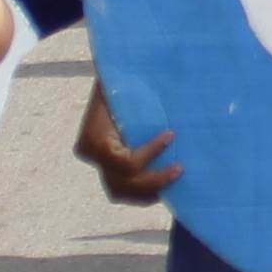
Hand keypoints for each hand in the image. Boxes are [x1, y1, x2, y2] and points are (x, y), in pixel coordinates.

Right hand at [74, 80, 181, 205]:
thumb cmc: (121, 82)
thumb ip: (133, 86)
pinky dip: (143, 192)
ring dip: (149, 191)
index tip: (171, 135)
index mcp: (92, 140)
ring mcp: (98, 166)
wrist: (112, 87)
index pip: (125, 162)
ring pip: (122, 192)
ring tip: (173, 179)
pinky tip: (163, 185)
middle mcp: (92, 157)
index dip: (150, 153)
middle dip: (154, 180)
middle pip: (124, 183)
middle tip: (179, 168)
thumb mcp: (124, 82)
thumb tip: (153, 79)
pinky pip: (124, 191)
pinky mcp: (107, 171)